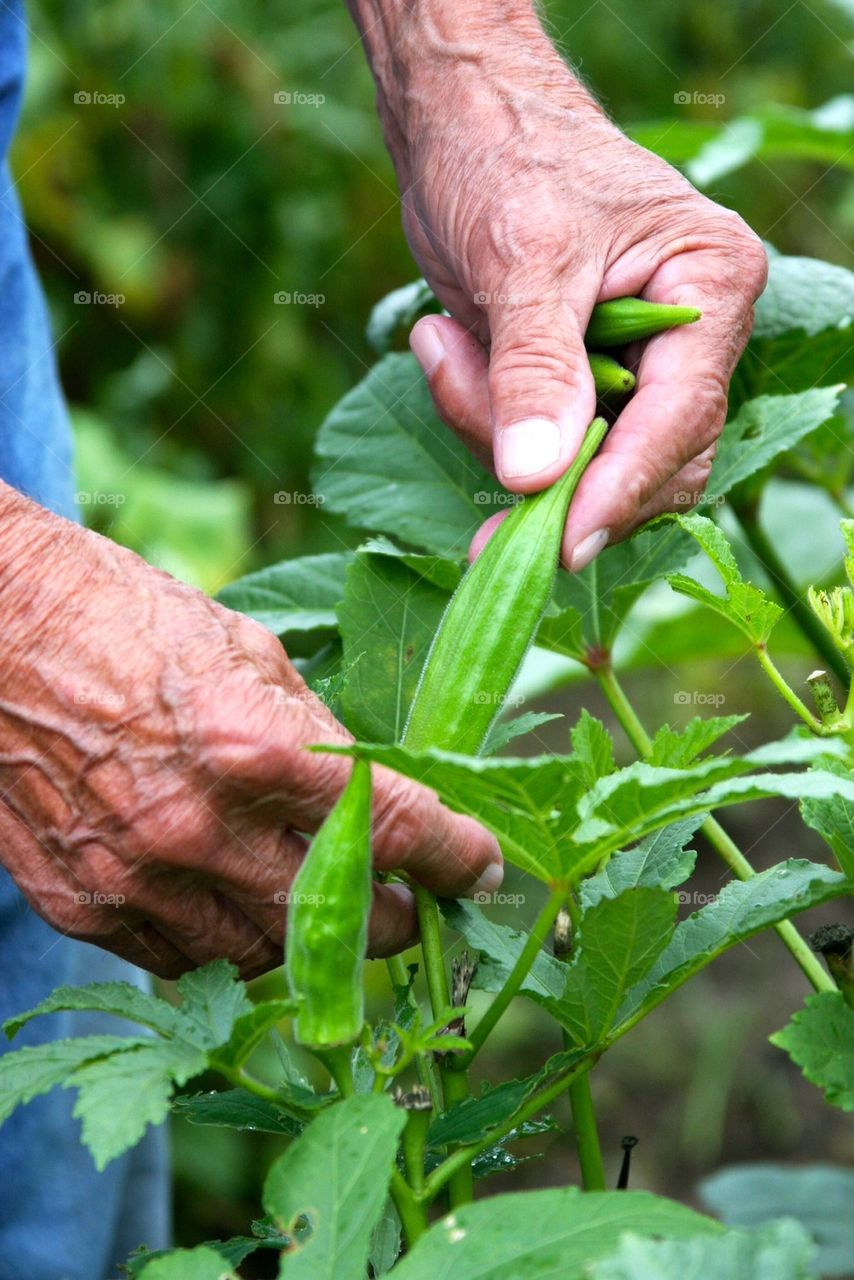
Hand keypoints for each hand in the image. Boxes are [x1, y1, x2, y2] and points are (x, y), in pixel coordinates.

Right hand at [0, 488, 501, 977]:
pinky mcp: (81, 902)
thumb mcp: (247, 651)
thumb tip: (373, 794)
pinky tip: (235, 902)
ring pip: (259, 958)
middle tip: (411, 902)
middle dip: (392, 919)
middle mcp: (195, 827)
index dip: (454, 858)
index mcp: (251, 746)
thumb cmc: (126, 617)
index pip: (392, 828)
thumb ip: (316, 736)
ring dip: (307, 939)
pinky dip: (222, 941)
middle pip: (336, 919)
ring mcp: (132, 877)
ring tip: (322, 904)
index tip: (480, 870)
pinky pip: (178, 959)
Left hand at [362, 6, 766, 568]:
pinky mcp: (579, 380)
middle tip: (459, 395)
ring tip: (442, 344)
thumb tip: (538, 476)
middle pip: (642, 460)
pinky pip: (539, 442)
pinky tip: (445, 347)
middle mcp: (688, 335)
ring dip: (497, 426)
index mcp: (709, 285)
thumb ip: (537, 367)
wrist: (458, 117)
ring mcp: (634, 363)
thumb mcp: (522, 256)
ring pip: (582, 462)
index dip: (621, 485)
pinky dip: (483, 416)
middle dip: (547, 461)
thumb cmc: (504, 153)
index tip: (560, 542)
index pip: (681, 416)